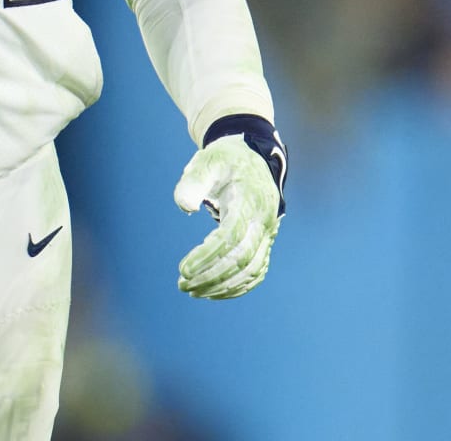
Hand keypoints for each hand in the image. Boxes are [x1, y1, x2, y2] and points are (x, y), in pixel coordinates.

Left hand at [173, 121, 285, 299]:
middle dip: (212, 276)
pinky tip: (213, 291)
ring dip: (222, 286)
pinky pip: (257, 272)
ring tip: (193, 290)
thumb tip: (185, 206)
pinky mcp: (265, 242)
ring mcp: (267, 233)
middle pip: (241, 259)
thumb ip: (193, 181)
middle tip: (183, 284)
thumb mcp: (206, 162)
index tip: (183, 269)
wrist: (251, 158)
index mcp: (248, 201)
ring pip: (250, 270)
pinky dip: (237, 287)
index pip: (230, 237)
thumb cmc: (224, 161)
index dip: (208, 256)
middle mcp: (262, 221)